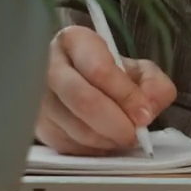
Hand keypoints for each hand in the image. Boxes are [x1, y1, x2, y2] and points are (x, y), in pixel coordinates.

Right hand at [34, 26, 177, 154]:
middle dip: (115, 124)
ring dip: (105, 139)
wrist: (82, 84)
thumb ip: (154, 86)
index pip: (99, 70)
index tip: (144, 115)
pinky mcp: (35, 126)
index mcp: (75, 41)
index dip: (125, 96)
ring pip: (74, 127)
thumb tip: (145, 112)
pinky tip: (103, 141)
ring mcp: (36, 97)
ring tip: (121, 136)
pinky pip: (66, 145)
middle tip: (134, 135)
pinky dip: (91, 149)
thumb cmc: (112, 74)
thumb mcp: (140, 70)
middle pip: (83, 100)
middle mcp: (47, 65)